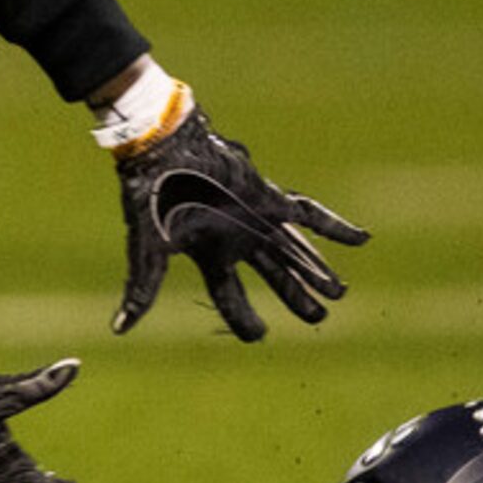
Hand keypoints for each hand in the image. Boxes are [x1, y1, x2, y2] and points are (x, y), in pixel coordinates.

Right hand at [106, 99, 366, 340]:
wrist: (164, 146)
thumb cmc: (151, 195)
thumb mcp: (148, 247)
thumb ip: (143, 287)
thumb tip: (120, 329)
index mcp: (209, 255)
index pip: (231, 297)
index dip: (246, 320)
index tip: (260, 336)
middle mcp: (237, 238)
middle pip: (274, 276)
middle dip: (295, 298)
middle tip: (318, 318)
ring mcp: (255, 217)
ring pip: (294, 251)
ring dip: (317, 271)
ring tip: (340, 292)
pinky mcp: (268, 195)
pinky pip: (308, 214)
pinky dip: (334, 228)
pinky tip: (361, 240)